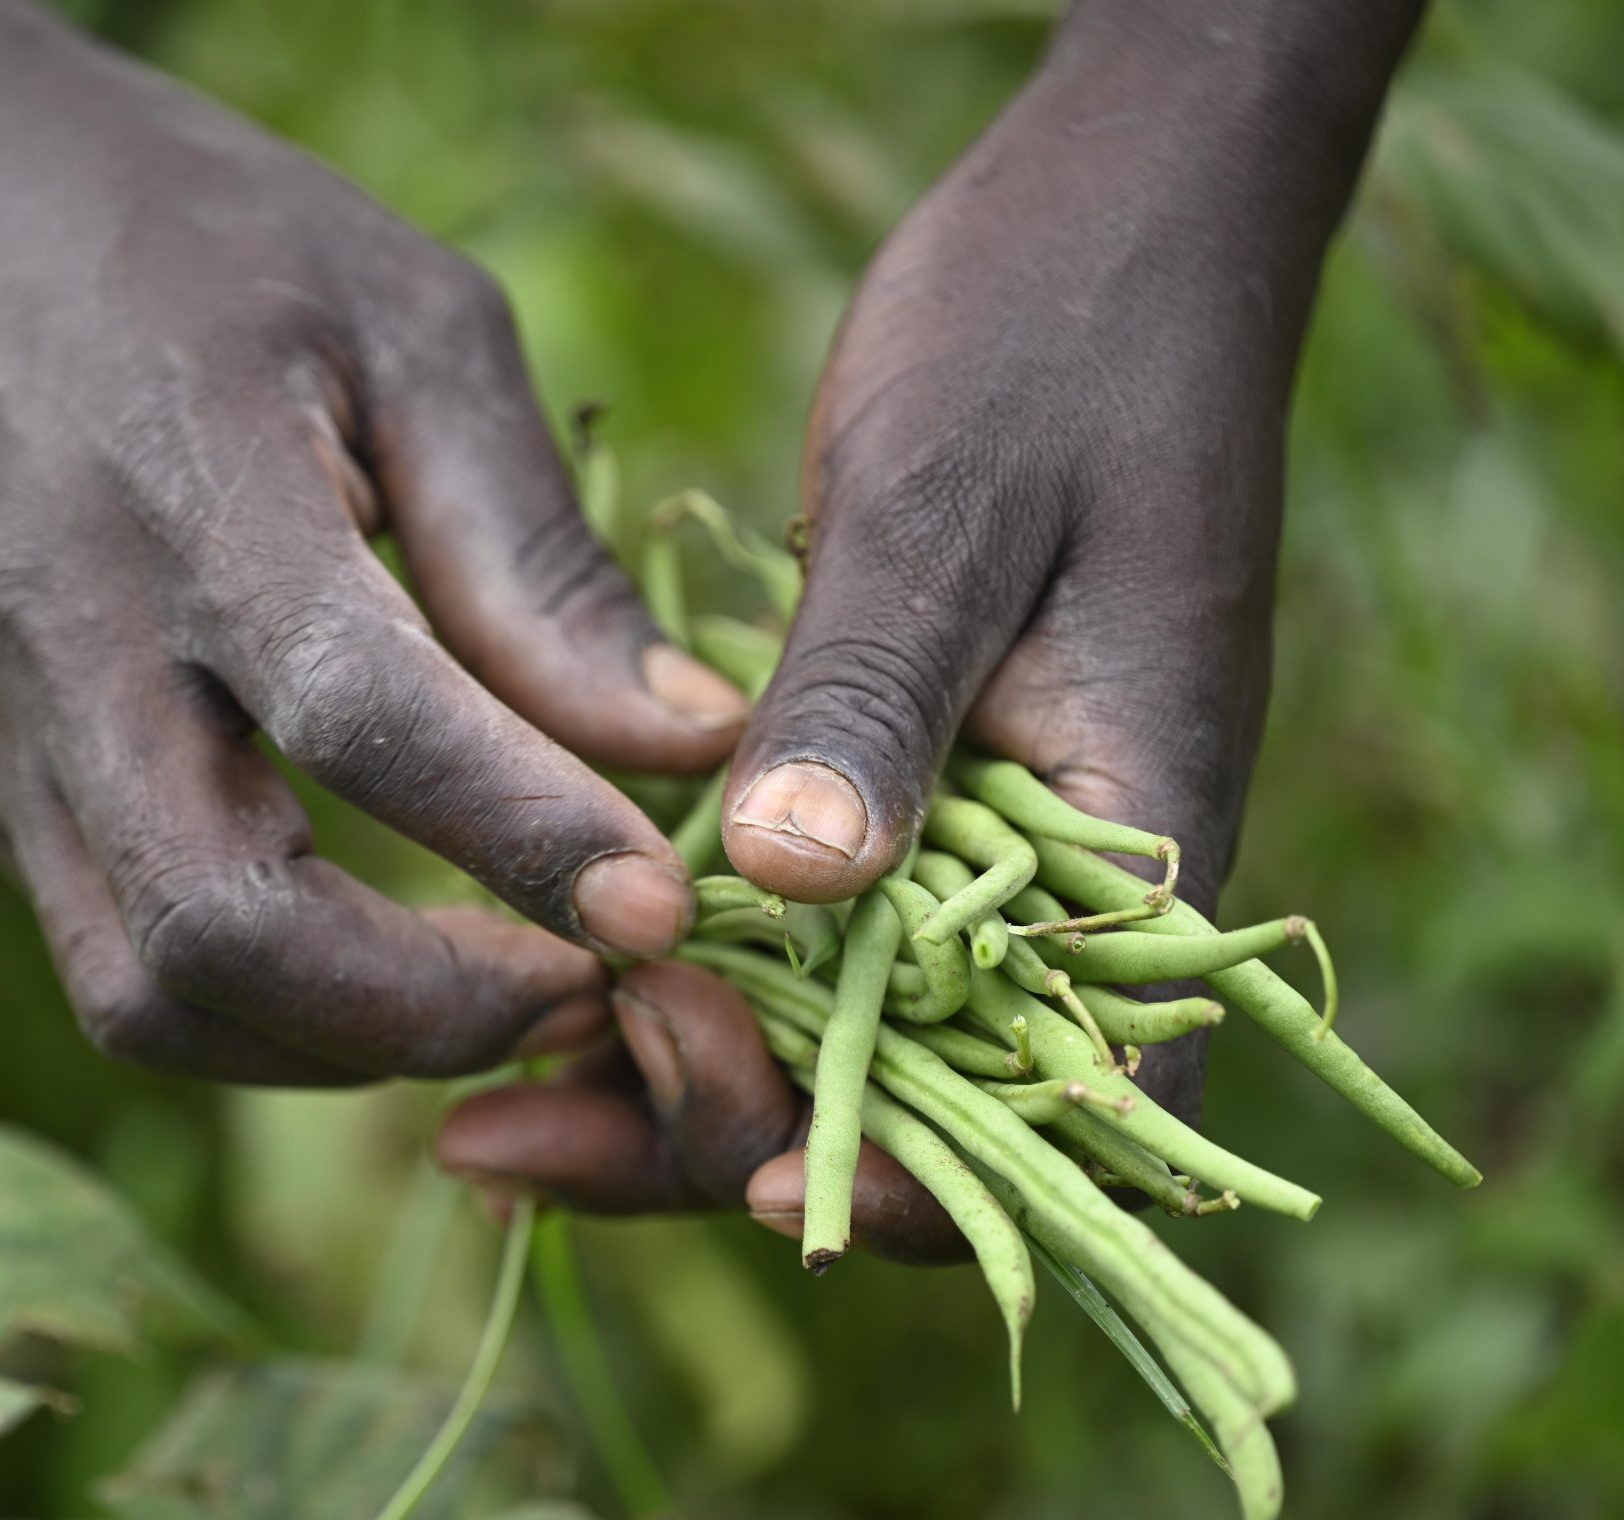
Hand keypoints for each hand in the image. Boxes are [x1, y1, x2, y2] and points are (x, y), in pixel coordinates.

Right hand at [0, 0, 755, 1082]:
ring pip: (153, 999)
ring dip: (345, 1044)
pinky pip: (125, 981)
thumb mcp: (415, 329)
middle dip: (427, 1007)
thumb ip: (538, 552)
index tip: (663, 909)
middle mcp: (74, 650)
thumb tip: (688, 745)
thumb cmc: (213, 259)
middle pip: (219, 924)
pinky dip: (270, 1023)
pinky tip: (385, 972)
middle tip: (586, 987)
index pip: (352, 710)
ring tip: (498, 993)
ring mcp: (11, 744)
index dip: (517, 829)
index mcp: (194, 494)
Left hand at [439, 0, 1419, 1253]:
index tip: (746, 1190)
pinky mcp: (914, 787)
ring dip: (678, 1073)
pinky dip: (690, 968)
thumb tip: (794, 885)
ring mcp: (995, 838)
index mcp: (1142, 835)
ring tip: (481, 1098)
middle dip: (722, 1139)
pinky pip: (810, 931)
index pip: (1075, 1099)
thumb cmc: (1054, 339)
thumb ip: (873, 702)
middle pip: (921, 1102)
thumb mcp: (946, 512)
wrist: (1112, 226)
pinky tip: (544, 976)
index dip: (920, 1180)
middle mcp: (1077, 876)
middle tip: (499, 1132)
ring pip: (842, 1031)